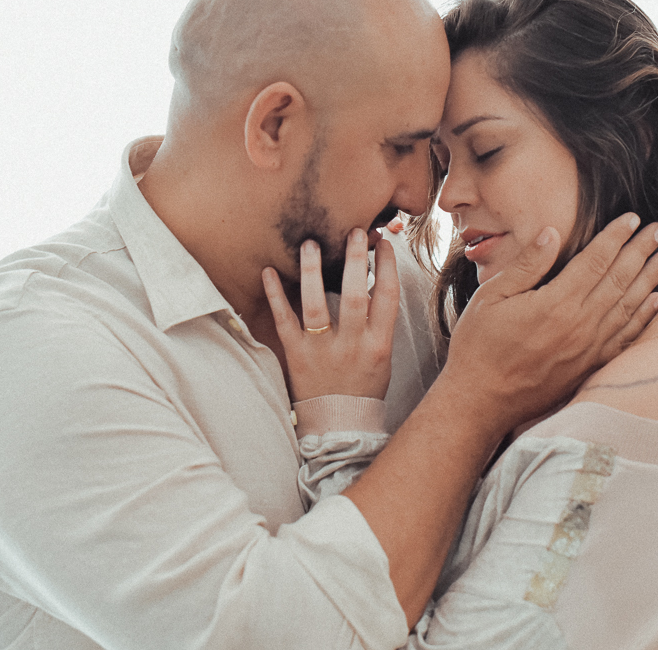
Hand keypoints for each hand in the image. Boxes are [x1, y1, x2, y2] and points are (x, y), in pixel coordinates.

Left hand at [262, 229, 399, 401]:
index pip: (388, 298)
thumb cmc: (363, 388)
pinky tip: (269, 271)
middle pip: (356, 295)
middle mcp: (352, 345)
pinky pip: (285, 321)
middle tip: (353, 232)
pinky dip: (276, 296)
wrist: (339, 426)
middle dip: (355, 260)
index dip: (387, 268)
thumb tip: (375, 283)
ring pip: (318, 305)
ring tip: (311, 244)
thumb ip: (379, 324)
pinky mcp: (297, 356)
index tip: (384, 245)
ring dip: (314, 271)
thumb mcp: (382, 357)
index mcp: (378, 345)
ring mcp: (323, 350)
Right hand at [442, 213, 657, 427]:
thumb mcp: (491, 296)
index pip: (596, 260)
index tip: (632, 218)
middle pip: (619, 279)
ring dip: (649, 279)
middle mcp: (579, 325)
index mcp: (555, 303)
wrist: (481, 401)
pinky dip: (643, 317)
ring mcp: (588, 349)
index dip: (616, 237)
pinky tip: (656, 301)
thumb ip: (527, 264)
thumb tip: (553, 232)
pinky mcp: (589, 367)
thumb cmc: (479, 345)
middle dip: (641, 251)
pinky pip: (625, 338)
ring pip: (628, 306)